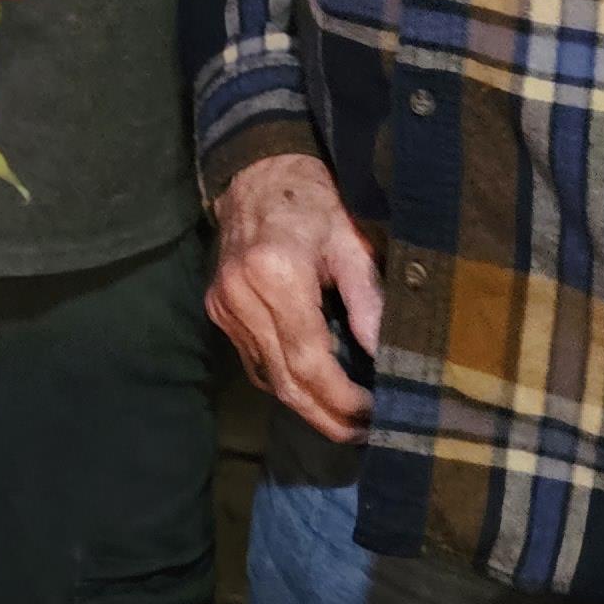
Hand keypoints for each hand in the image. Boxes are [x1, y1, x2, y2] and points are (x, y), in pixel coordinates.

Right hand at [205, 152, 381, 445]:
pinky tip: (316, 389)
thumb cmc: (313, 199)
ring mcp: (224, 305)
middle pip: (284, 380)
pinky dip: (286, 381)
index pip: (308, 359)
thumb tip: (385, 356)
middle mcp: (241, 295)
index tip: (374, 413)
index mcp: (275, 274)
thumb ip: (368, 300)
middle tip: (365, 433)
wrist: (257, 170)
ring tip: (349, 419)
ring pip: (268, 377)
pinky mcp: (218, 308)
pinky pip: (256, 361)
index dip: (341, 397)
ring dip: (308, 404)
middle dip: (326, 415)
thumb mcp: (351, 241)